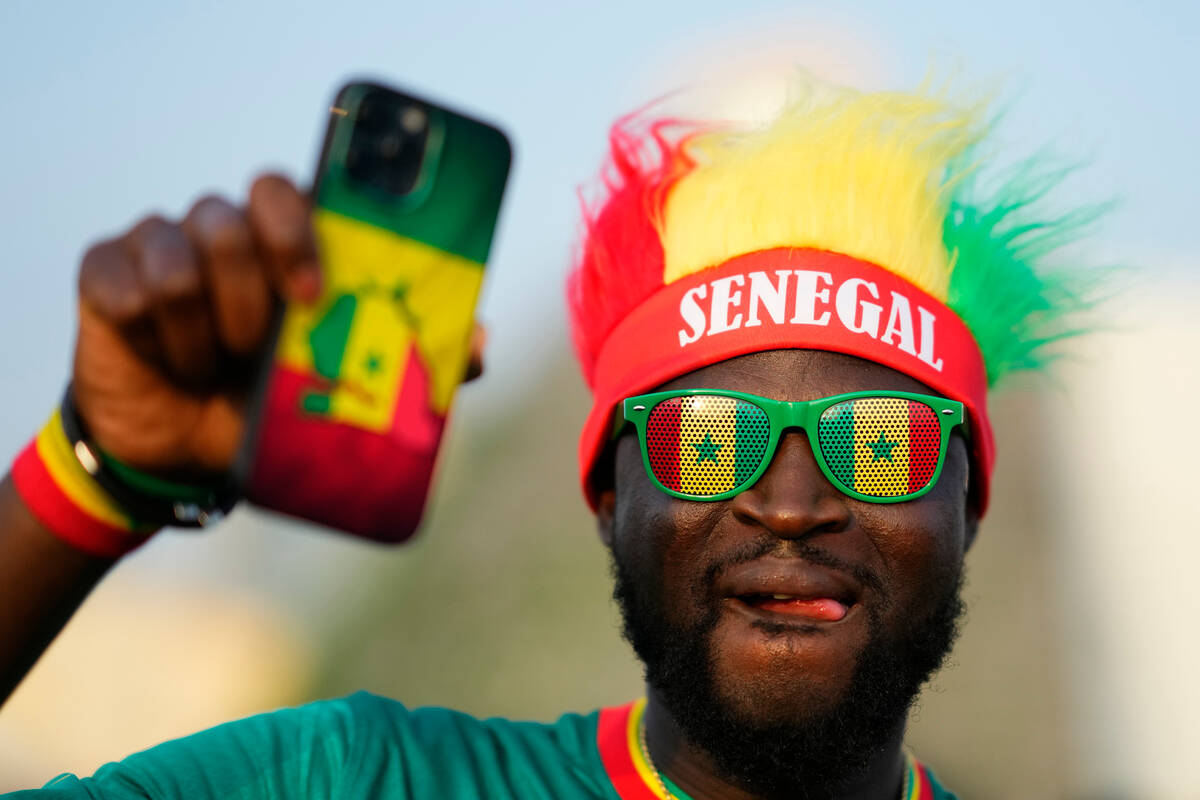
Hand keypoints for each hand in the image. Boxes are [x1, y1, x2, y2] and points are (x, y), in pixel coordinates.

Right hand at [72, 174, 485, 477]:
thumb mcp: (339, 387)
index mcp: (282, 242)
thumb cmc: (269, 403)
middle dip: (249, 294)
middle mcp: (222, 229)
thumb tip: (479, 343)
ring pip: (177, 256)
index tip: (315, 290)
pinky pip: (125, 286)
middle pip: (231, 216)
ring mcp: (159, 244)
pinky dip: (152, 339)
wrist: (185, 451)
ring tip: (210, 368)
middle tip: (258, 348)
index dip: (300, 226)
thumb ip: (408, 359)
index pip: (290, 188)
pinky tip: (165, 363)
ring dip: (201, 332)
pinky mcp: (106, 273)